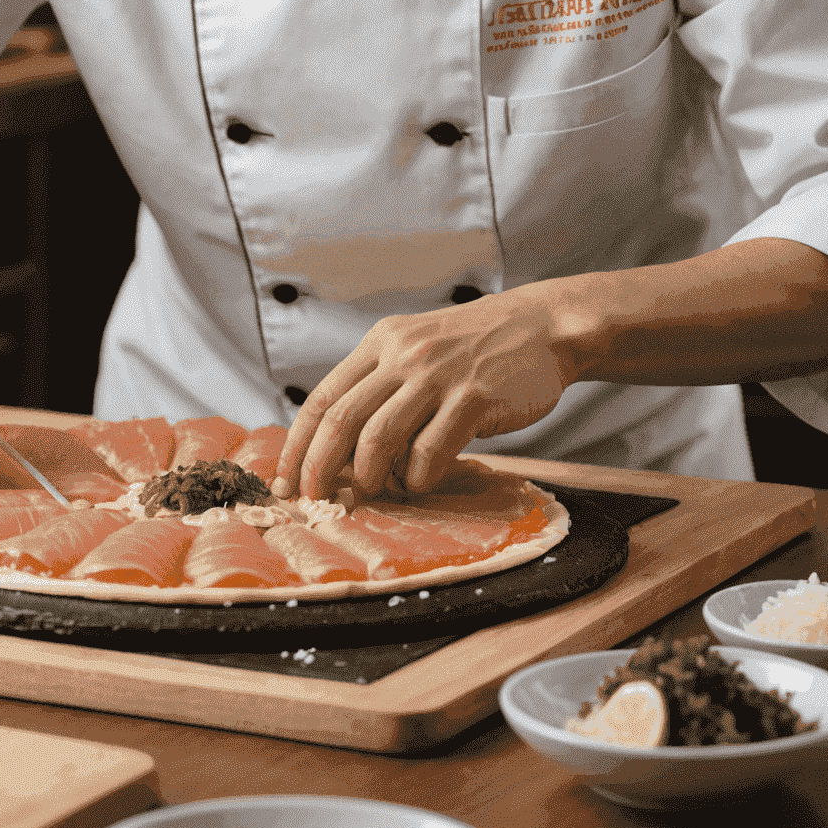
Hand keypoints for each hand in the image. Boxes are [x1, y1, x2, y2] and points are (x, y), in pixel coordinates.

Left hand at [270, 288, 579, 500]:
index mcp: (381, 342)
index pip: (323, 397)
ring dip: (369, 477)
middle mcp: (402, 355)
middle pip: (341, 421)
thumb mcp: (417, 349)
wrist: (542, 326)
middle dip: (319, 469)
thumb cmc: (475, 349)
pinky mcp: (472, 397)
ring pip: (380, 438)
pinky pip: (430, 451)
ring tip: (374, 491)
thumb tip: (340, 449)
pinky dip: (419, 477)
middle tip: (315, 500)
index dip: (298, 444)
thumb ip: (382, 387)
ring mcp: (436, 375)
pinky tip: (422, 481)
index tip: (286, 480)